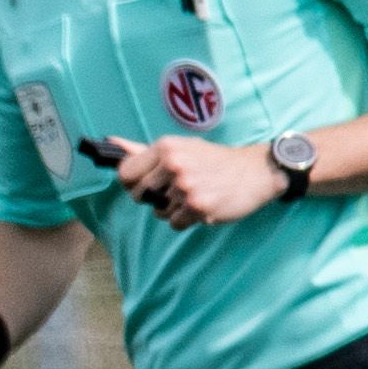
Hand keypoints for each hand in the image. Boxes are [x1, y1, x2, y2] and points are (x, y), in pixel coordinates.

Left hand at [110, 134, 278, 228]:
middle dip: (154, 197)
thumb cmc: (213, 160)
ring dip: (173, 209)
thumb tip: (110, 144)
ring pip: (157, 211)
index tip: (145, 183)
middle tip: (178, 189)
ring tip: (194, 194)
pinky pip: (174, 223)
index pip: (125, 174)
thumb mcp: (179, 147)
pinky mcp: (198, 206)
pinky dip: (186, 220)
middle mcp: (173, 164)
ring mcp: (186, 186)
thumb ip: (143, 151)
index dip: (132, 183)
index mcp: (166, 147)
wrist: (256, 171)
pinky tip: (202, 205)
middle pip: (138, 196)